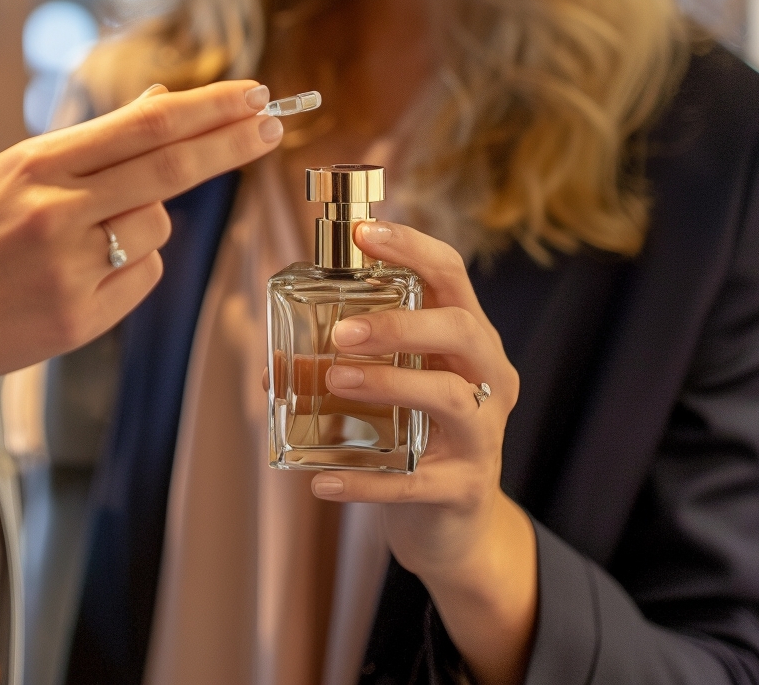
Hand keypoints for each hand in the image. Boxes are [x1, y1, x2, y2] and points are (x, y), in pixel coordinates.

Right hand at [0, 80, 282, 409]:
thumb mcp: (9, 175)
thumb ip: (89, 146)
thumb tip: (162, 106)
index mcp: (36, 164)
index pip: (145, 127)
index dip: (209, 108)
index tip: (254, 93)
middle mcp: (56, 211)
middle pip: (171, 168)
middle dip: (231, 142)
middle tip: (275, 123)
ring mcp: (69, 268)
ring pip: (158, 227)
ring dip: (147, 223)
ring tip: (86, 240)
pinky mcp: (79, 319)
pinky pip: (142, 277)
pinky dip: (130, 269)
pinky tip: (79, 278)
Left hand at [308, 219, 537, 684]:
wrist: (453, 526)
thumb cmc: (416, 436)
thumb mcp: (395, 388)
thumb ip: (351, 363)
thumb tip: (270, 358)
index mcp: (470, 341)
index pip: (452, 276)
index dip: (412, 248)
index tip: (364, 232)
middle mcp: (489, 379)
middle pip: (461, 331)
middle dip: (400, 323)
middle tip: (341, 332)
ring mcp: (483, 435)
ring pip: (449, 397)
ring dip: (387, 384)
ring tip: (333, 381)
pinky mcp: (465, 488)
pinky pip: (415, 482)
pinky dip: (365, 481)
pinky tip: (321, 480)